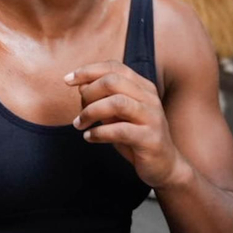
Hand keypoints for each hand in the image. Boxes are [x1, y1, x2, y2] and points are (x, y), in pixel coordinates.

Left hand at [67, 61, 185, 188]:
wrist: (164, 165)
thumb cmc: (135, 137)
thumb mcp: (117, 114)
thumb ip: (103, 99)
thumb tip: (80, 85)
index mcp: (142, 87)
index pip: (114, 67)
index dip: (88, 70)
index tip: (67, 80)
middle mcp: (149, 98)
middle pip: (113, 81)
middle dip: (89, 92)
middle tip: (78, 110)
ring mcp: (152, 118)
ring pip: (117, 103)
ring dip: (91, 112)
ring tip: (79, 124)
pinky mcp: (150, 139)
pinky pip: (120, 130)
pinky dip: (99, 132)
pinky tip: (89, 137)